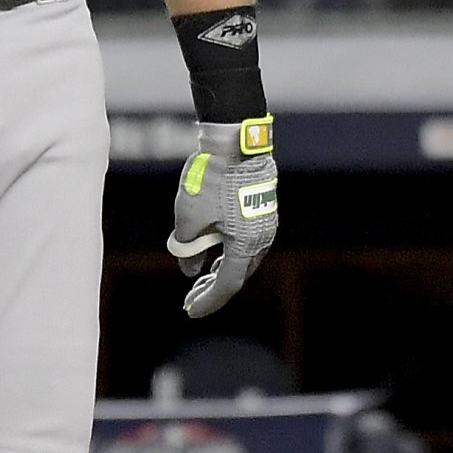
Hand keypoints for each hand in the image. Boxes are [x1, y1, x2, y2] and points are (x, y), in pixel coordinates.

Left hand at [166, 118, 277, 317]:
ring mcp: (266, 222)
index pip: (226, 285)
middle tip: (191, 296)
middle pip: (238, 273)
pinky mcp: (263, 208)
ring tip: (200, 271)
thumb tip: (189, 268)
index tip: (190, 310)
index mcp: (246, 245)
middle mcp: (262, 238)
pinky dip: (229, 248)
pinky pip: (247, 237)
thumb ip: (186, 250)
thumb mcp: (188, 217)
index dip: (208, 301)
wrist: (236, 141)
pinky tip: (213, 243)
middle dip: (214, 287)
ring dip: (222, 266)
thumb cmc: (211, 179)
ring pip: (243, 255)